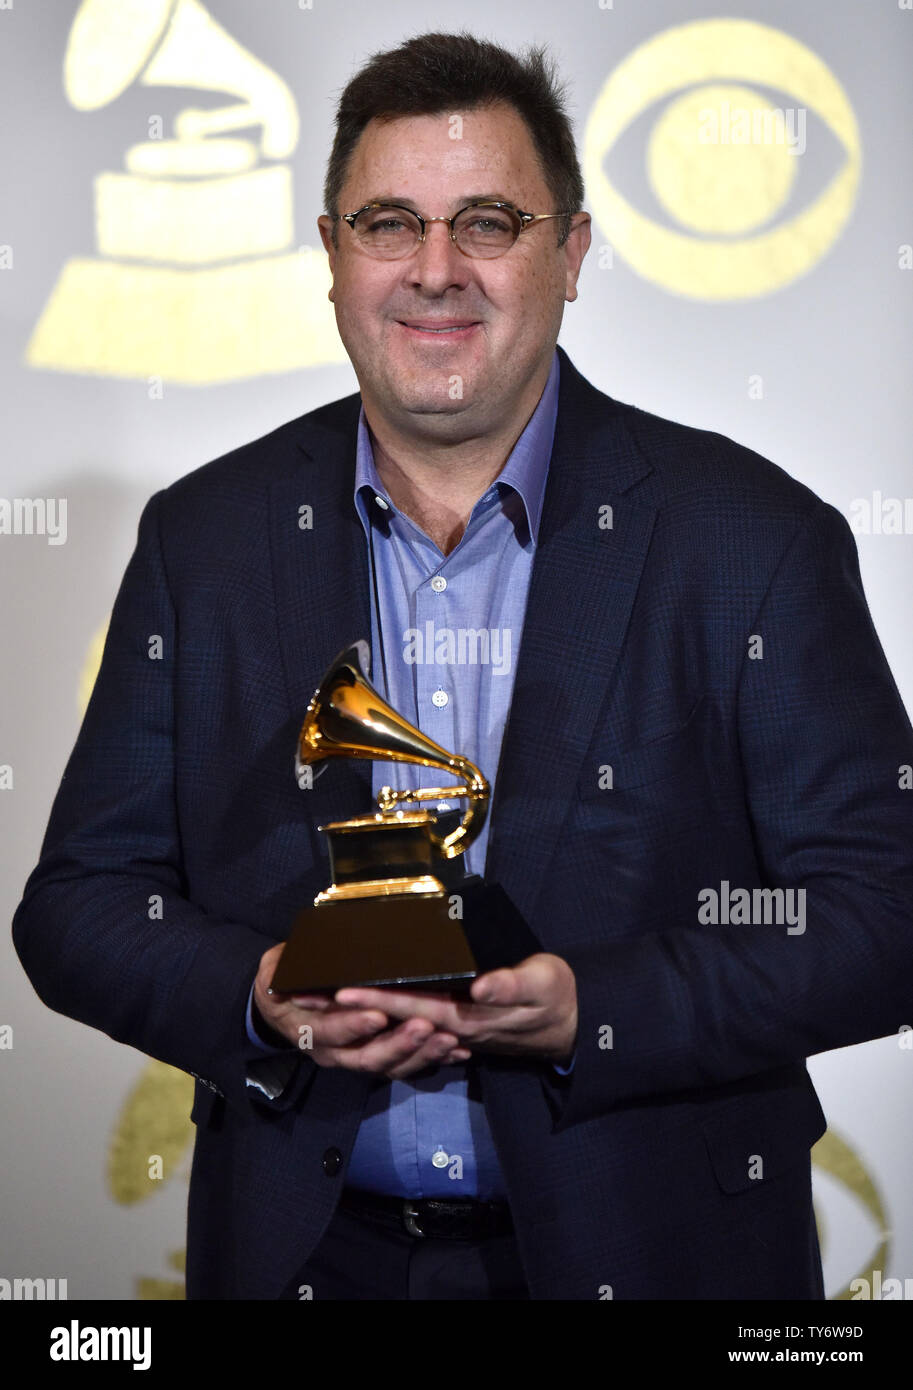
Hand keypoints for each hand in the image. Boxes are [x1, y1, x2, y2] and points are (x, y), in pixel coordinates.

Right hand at [252, 943, 473, 1079]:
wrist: (281, 1010)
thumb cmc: (282, 982)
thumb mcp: (275, 971)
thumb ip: (284, 970)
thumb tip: (289, 972)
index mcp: (308, 1030)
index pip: (332, 1033)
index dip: (354, 1026)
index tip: (379, 1015)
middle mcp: (334, 1052)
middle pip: (367, 1058)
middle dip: (398, 1044)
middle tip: (426, 1026)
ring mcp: (357, 1057)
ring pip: (391, 1066)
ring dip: (421, 1055)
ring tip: (448, 1040)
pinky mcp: (378, 1057)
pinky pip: (406, 1064)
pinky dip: (433, 1059)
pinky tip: (458, 1051)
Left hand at [334, 953, 577, 1065]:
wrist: (574, 1026)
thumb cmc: (559, 998)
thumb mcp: (542, 984)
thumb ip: (511, 986)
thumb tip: (478, 988)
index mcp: (467, 1016)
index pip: (413, 1007)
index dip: (377, 998)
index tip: (343, 989)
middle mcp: (453, 1027)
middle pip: (395, 1018)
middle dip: (356, 1009)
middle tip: (316, 993)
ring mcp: (454, 1030)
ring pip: (401, 1024)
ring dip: (366, 1014)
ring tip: (329, 999)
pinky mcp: (458, 1027)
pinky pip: (416, 1024)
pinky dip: (391, 1016)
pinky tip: (372, 1006)